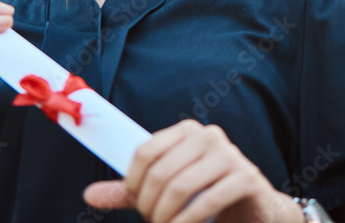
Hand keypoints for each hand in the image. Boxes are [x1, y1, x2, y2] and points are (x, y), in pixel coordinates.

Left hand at [83, 119, 302, 222]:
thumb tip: (89, 196)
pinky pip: (207, 200)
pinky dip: (188, 221)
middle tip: (152, 222)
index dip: (133, 182)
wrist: (255, 210)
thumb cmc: (205, 196)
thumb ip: (130, 192)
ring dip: (166, 216)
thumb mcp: (165, 192)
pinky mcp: (246, 177)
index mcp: (186, 131)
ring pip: (181, 186)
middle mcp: (208, 135)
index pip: (145, 151)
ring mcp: (230, 154)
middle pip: (161, 171)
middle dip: (150, 205)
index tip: (136, 203)